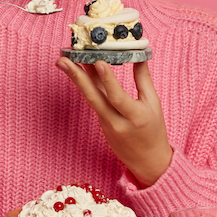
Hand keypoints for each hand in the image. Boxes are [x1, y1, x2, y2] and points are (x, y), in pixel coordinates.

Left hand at [57, 57, 172, 186]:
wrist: (148, 161)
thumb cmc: (154, 131)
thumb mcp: (153, 104)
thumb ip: (144, 79)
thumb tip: (140, 55)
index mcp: (135, 117)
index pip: (117, 97)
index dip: (108, 80)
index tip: (99, 62)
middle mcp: (116, 122)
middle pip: (93, 97)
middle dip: (76, 76)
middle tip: (62, 59)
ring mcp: (105, 125)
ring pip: (90, 98)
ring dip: (76, 79)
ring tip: (63, 62)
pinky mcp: (101, 125)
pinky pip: (93, 102)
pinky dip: (85, 85)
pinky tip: (77, 72)